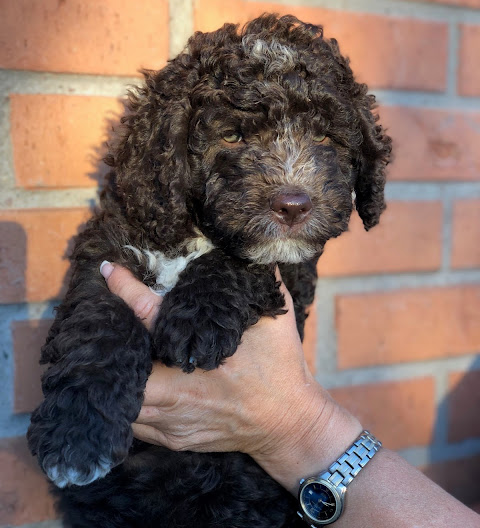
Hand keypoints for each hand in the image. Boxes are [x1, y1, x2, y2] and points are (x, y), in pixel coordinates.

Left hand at [101, 262, 360, 493]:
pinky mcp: (175, 439)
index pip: (149, 314)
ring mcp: (174, 420)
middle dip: (108, 344)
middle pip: (122, 367)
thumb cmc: (280, 367)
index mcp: (198, 354)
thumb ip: (260, 278)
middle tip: (105, 323)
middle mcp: (179, 391)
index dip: (125, 289)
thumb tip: (248, 245)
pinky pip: (136, 425)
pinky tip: (132, 386)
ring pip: (123, 402)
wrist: (290, 423)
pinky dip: (128, 404)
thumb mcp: (277, 316)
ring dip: (114, 377)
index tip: (108, 271)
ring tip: (112, 352)